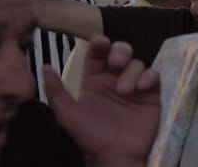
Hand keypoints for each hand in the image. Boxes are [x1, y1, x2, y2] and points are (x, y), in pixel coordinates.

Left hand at [45, 37, 160, 166]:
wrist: (116, 155)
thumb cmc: (90, 136)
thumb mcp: (68, 114)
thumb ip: (56, 91)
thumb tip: (44, 67)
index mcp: (95, 80)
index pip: (97, 55)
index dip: (99, 44)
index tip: (100, 42)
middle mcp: (115, 79)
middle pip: (121, 52)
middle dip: (120, 51)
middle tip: (116, 63)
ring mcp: (134, 86)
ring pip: (137, 62)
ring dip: (131, 72)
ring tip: (125, 91)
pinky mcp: (150, 94)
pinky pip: (153, 75)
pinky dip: (148, 77)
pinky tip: (141, 88)